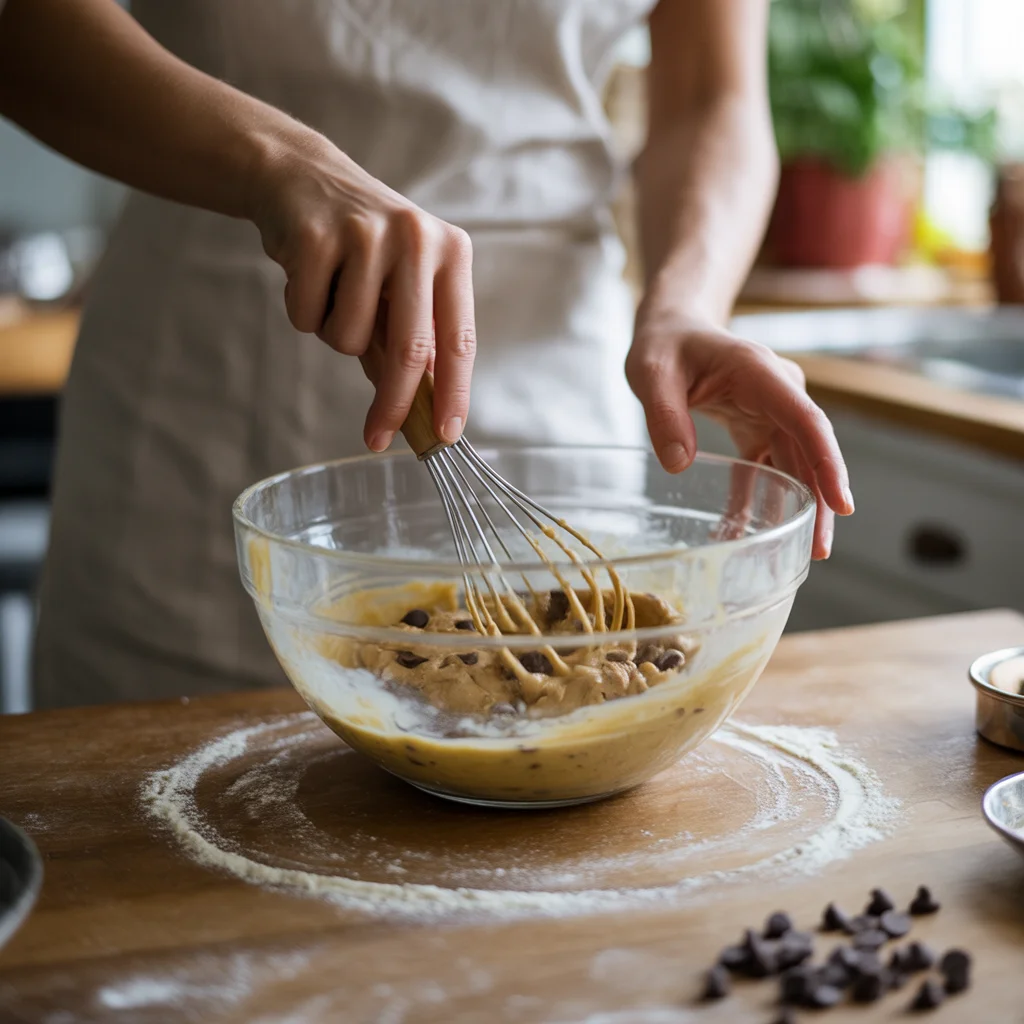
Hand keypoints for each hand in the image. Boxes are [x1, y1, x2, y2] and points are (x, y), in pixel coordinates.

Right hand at [247, 133, 475, 451]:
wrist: (300, 177)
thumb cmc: (360, 247)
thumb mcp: (400, 285)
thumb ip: (410, 343)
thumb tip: (418, 415)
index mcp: (450, 252)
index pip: (460, 340)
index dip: (453, 394)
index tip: (444, 436)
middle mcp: (416, 238)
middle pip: (410, 350)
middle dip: (393, 405)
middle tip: (377, 438)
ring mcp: (366, 234)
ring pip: (349, 338)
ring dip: (334, 334)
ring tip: (333, 293)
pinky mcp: (316, 237)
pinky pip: (308, 317)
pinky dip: (303, 312)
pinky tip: (306, 275)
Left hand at [626, 307, 853, 558]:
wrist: (671, 329)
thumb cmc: (665, 345)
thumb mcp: (651, 373)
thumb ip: (664, 415)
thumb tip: (678, 465)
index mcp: (760, 374)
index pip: (805, 420)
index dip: (826, 463)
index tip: (841, 503)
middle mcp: (777, 394)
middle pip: (809, 451)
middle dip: (819, 501)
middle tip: (820, 550)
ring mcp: (771, 412)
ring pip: (795, 464)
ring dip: (796, 507)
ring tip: (796, 555)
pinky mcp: (757, 428)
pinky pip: (766, 468)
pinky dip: (759, 500)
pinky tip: (746, 532)